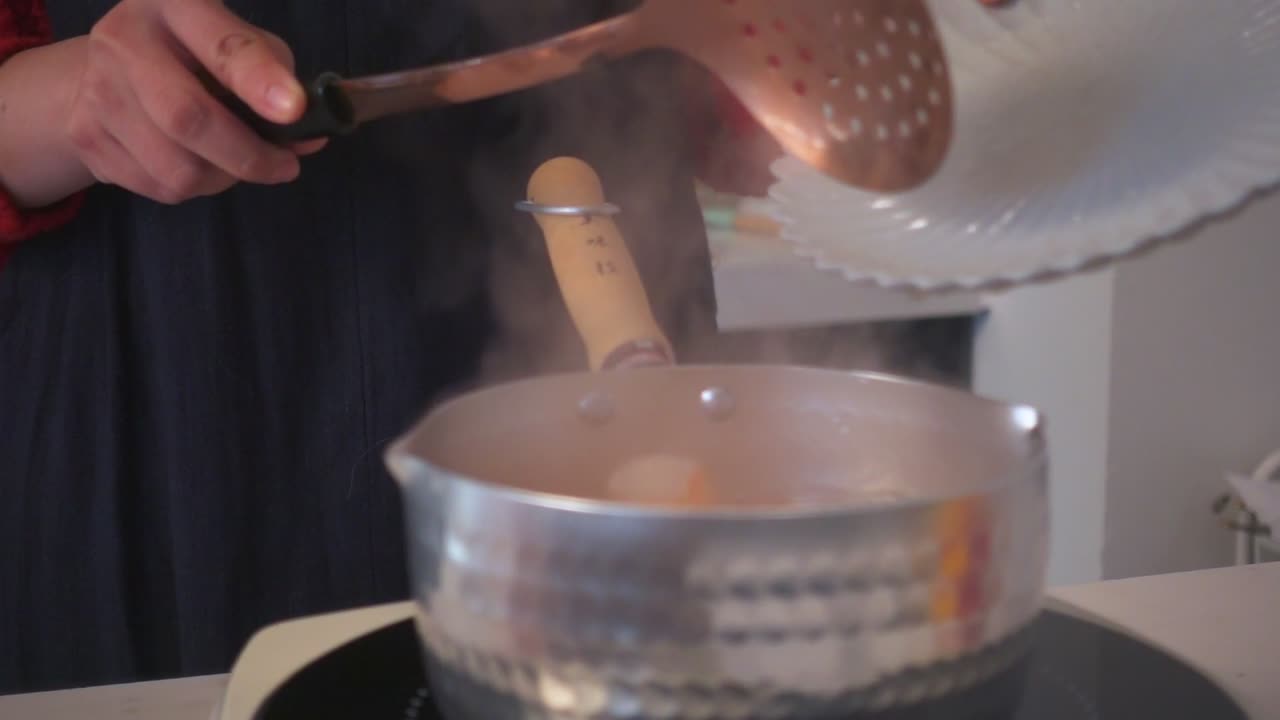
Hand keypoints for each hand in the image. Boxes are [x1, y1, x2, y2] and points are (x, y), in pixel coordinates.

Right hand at [66, 0, 324, 203]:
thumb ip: (277, 78)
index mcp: (174, 5)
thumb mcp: (236, 41)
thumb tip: (309, 135)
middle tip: (285, 166)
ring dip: (224, 178)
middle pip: (189, 118)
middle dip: (249, 155)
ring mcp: (98, 91)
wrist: (109, 67)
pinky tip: (198, 162)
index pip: (220, 44)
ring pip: (177, 168)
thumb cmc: (193, 51)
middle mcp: (124, 41)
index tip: (294, 110)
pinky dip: (194, 188)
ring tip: (237, 161)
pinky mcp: (86, 137)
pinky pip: (158, 187)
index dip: (259, 79)